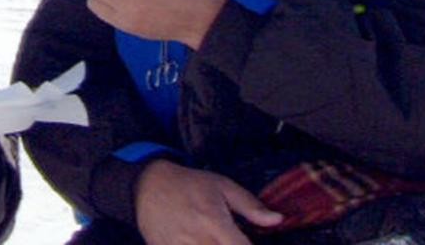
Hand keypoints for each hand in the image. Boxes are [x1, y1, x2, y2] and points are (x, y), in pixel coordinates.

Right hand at [135, 160, 281, 244]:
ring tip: (216, 240)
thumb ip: (250, 206)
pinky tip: (201, 243)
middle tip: (232, 239)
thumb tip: (278, 220)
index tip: (252, 243)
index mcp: (214, 223)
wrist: (147, 187)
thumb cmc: (189, 184)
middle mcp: (197, 241)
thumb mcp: (222, 186)